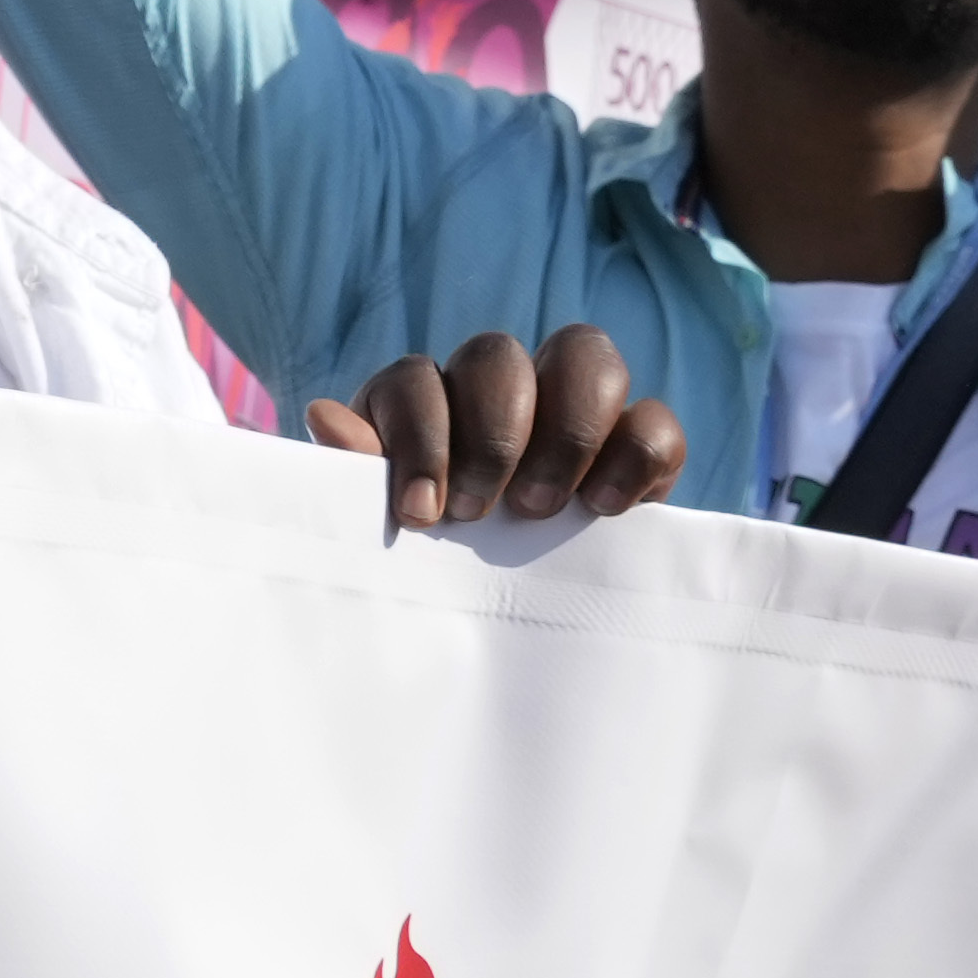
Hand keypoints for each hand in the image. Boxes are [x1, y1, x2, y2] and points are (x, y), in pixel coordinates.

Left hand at [314, 326, 681, 528]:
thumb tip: (324, 418)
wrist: (499, 624)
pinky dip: (636, 454)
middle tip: (482, 513)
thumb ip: (359, 476)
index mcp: (423, 404)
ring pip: (585, 352)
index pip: (415, 379)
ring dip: (566, 429)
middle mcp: (497, 388)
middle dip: (491, 433)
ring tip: (543, 508)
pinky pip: (653, 418)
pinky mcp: (633, 444)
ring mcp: (572, 406)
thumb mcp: (386, 530)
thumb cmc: (426, 563)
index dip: (419, 436)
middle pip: (498, 354)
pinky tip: (607, 509)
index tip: (421, 514)